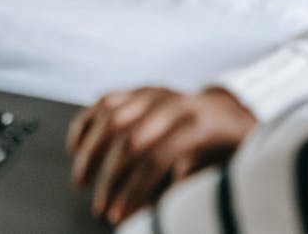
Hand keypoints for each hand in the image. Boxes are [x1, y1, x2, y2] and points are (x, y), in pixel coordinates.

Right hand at [66, 86, 255, 224]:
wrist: (232, 113)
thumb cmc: (228, 149)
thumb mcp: (223, 169)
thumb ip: (191, 185)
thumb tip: (157, 207)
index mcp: (198, 124)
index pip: (155, 159)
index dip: (132, 191)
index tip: (118, 216)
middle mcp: (173, 103)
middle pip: (129, 140)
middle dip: (109, 178)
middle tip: (99, 207)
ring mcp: (154, 93)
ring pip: (110, 117)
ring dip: (90, 152)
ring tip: (81, 182)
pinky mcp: (140, 90)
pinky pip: (105, 102)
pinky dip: (86, 122)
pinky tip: (75, 146)